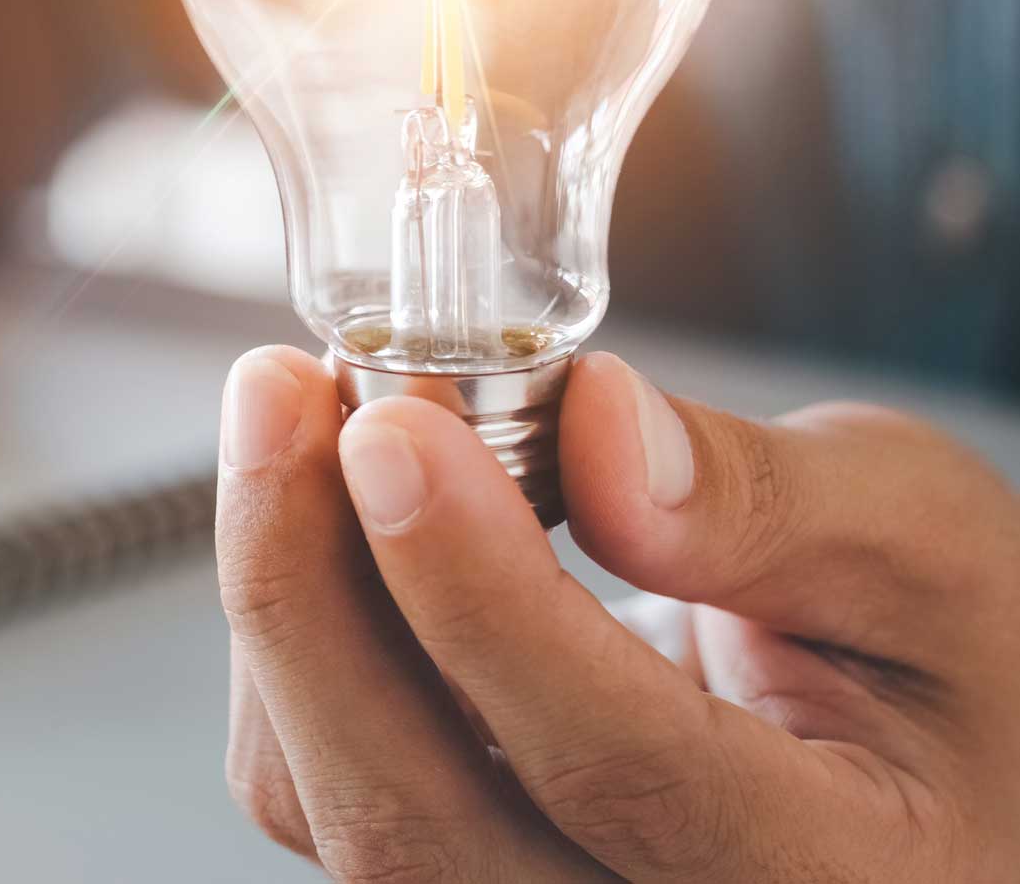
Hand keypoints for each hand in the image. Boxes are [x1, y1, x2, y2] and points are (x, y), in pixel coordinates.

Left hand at [215, 346, 1019, 881]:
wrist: (931, 765)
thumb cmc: (959, 661)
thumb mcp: (933, 552)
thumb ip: (771, 503)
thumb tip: (596, 435)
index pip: (623, 768)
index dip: (483, 595)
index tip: (395, 429)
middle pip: (416, 824)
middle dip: (310, 591)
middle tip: (280, 396)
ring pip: (339, 810)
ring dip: (288, 601)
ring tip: (298, 420)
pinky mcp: (466, 868)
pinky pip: (326, 788)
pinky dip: (302, 642)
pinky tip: (327, 513)